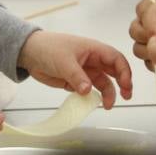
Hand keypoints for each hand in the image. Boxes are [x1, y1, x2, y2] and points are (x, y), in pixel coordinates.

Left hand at [17, 31, 133, 106]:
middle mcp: (93, 61)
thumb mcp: (64, 61)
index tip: (125, 85)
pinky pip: (88, 91)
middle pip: (114, 72)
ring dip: (107, 94)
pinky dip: (92, 98)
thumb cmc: (48, 48)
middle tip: (126, 97)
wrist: (29, 53)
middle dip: (122, 84)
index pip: (116, 59)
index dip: (124, 72)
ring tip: (107, 106)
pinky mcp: (75, 82)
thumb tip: (88, 90)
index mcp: (94, 50)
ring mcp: (85, 72)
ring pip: (102, 84)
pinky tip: (91, 104)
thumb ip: (77, 76)